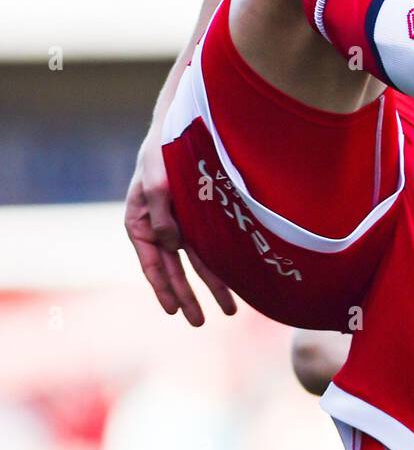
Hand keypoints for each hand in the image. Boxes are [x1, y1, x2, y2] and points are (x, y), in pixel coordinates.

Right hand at [124, 127, 236, 325]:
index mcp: (139, 224)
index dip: (163, 288)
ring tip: (230, 312)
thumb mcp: (156, 180)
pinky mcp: (201, 218)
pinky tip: (238, 281)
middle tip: (201, 323)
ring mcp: (182, 225)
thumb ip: (161, 213)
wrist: (182, 126)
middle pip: (175, 270)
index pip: (151, 264)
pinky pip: (212, 246)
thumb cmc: (161, 152)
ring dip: (213, 286)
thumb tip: (172, 247)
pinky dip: (223, 264)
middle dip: (189, 297)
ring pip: (198, 262)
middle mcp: (160, 230)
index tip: (174, 310)